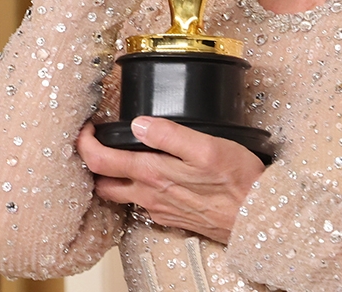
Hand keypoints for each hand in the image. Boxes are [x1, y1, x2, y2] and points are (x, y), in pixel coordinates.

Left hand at [77, 117, 264, 243]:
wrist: (256, 218)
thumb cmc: (238, 182)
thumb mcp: (208, 147)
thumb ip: (170, 135)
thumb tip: (139, 124)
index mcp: (152, 174)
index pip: (100, 162)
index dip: (85, 143)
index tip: (87, 127)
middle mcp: (149, 196)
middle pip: (102, 183)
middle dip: (93, 163)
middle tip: (97, 142)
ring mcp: (159, 209)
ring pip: (121, 195)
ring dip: (112, 177)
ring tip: (119, 155)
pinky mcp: (172, 216)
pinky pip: (142, 203)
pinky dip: (136, 188)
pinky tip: (150, 175)